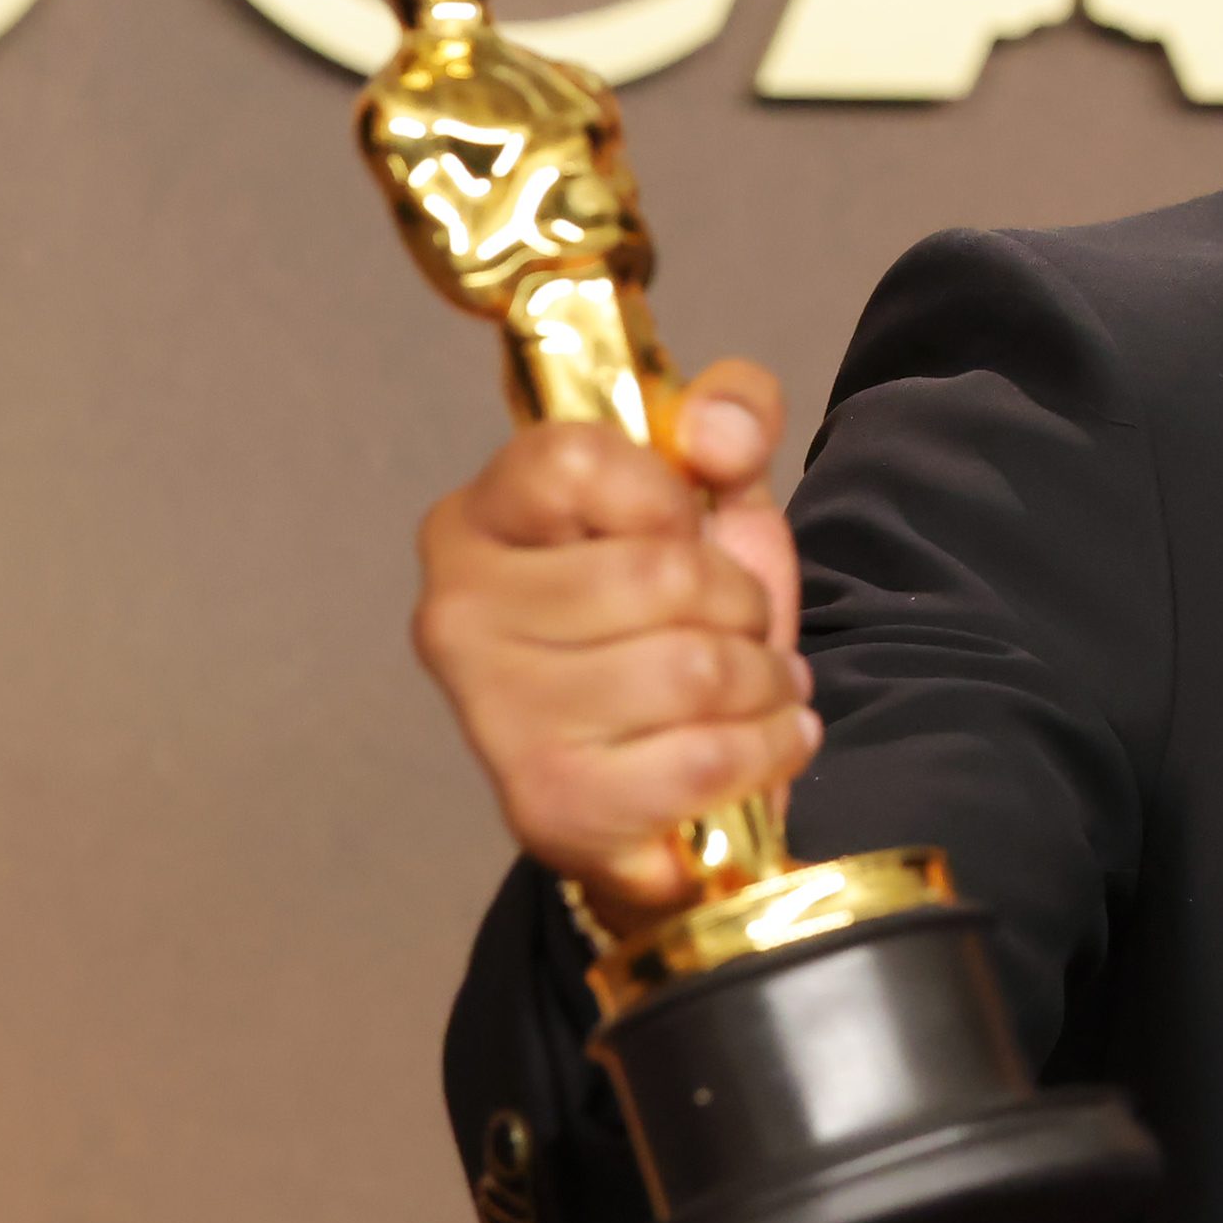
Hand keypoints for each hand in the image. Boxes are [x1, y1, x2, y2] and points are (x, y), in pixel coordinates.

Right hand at [411, 357, 819, 939]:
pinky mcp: (549, 805)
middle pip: (655, 573)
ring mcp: (494, 716)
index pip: (576, 460)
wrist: (673, 784)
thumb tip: (718, 429)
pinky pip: (704, 758)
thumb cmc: (676, 625)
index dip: (664, 496)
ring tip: (758, 686)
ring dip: (763, 680)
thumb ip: (732, 417)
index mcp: (477, 519)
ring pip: (690, 668)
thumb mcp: (713, 496)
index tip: (678, 532)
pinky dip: (767, 747)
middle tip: (739, 629)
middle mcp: (455, 614)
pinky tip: (765, 740)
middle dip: (737, 603)